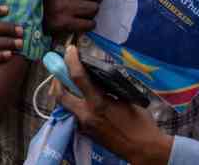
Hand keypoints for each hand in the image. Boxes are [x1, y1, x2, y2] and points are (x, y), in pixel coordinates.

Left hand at [56, 46, 172, 164]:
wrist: (142, 149)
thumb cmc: (140, 123)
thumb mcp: (126, 99)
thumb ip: (109, 89)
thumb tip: (99, 77)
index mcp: (98, 103)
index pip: (78, 77)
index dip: (71, 60)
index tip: (70, 49)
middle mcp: (87, 114)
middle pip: (60, 95)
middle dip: (56, 80)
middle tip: (60, 70)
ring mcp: (84, 126)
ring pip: (64, 106)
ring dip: (62, 93)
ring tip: (68, 83)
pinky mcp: (86, 133)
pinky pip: (73, 115)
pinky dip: (73, 104)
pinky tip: (82, 100)